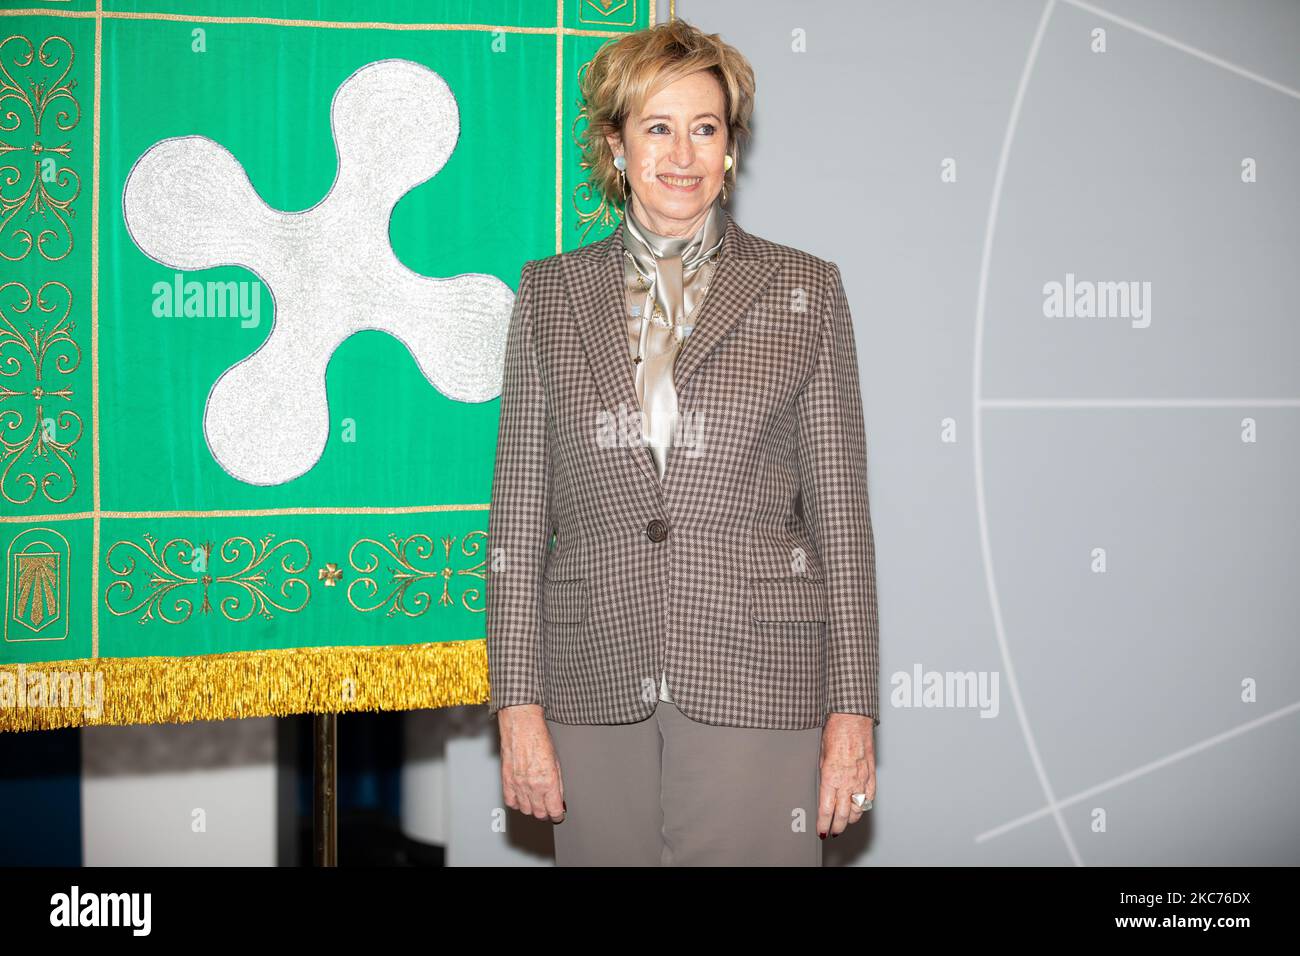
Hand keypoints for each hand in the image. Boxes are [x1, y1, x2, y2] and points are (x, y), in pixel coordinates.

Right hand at [498, 704, 565, 822]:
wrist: (521, 726)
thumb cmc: (539, 739)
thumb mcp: (557, 762)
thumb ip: (558, 784)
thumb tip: (559, 799)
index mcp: (549, 781)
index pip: (554, 811)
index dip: (558, 815)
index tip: (558, 814)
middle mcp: (533, 785)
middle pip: (539, 813)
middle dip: (546, 813)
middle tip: (548, 807)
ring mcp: (518, 784)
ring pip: (525, 810)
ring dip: (532, 808)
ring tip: (536, 800)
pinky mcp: (506, 781)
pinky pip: (511, 802)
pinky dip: (517, 802)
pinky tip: (522, 796)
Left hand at [817, 712, 874, 838]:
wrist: (853, 721)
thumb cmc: (835, 733)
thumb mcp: (821, 757)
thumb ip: (824, 776)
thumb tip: (825, 790)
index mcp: (831, 778)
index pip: (827, 810)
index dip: (824, 824)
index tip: (821, 831)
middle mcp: (847, 781)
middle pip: (842, 814)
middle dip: (837, 826)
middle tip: (833, 832)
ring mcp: (861, 779)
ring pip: (858, 809)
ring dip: (850, 819)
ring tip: (845, 822)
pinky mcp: (871, 775)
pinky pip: (869, 797)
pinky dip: (864, 805)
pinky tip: (859, 808)